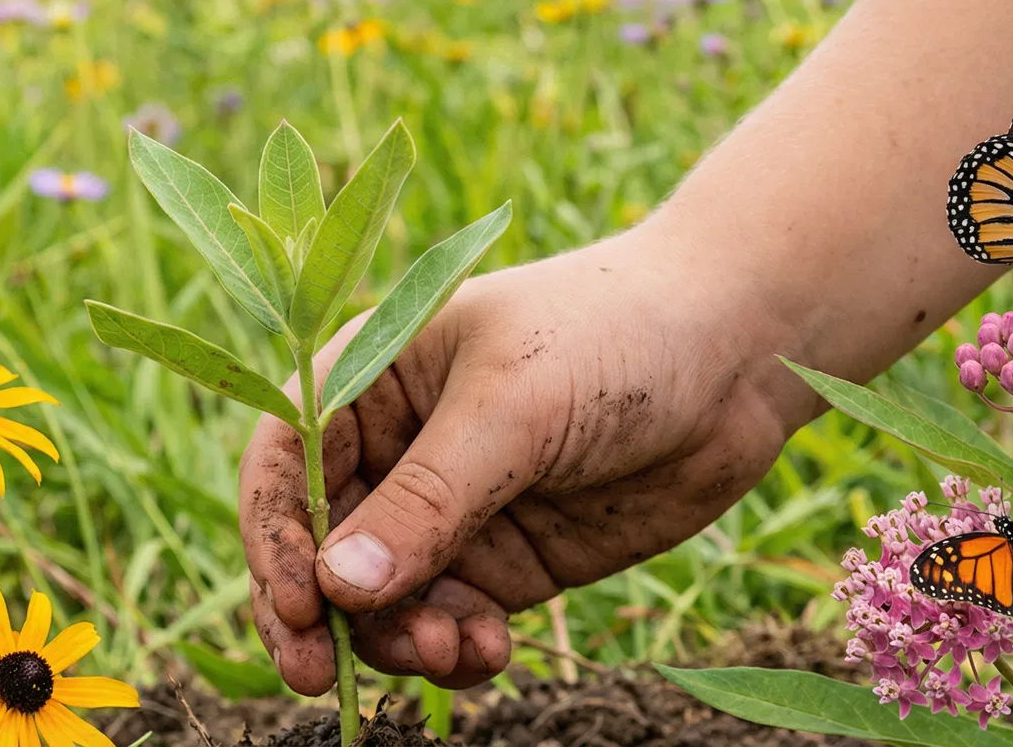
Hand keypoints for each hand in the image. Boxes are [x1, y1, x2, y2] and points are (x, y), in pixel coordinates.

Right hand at [237, 223, 822, 691]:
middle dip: (323, 615)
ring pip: (382, 602)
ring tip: (452, 650)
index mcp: (369, 378)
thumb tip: (338, 588)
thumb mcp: (512, 406)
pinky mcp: (504, 562)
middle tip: (324, 677)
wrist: (737, 356)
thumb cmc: (611, 335)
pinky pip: (449, 623)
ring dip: (398, 640)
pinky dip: (455, 651)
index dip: (275, 539)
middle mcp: (394, 449)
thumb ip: (427, 500)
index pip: (284, 463)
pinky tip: (488, 655)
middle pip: (320, 548)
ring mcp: (449, 511)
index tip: (297, 607)